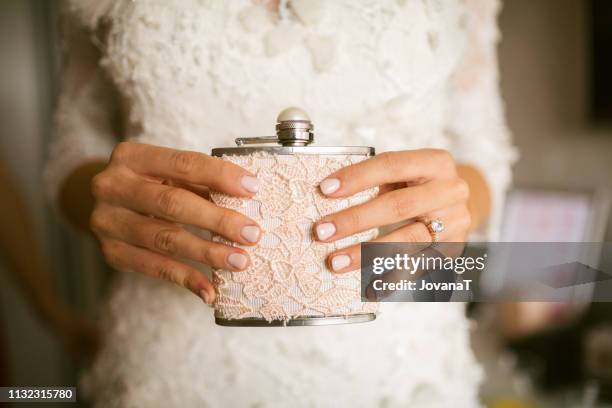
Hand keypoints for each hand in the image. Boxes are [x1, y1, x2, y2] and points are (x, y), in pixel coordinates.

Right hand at [90, 142, 262, 303]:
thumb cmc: (152, 184)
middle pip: (173, 203)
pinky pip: (154, 268)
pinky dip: (186, 279)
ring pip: (166, 239)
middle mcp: (113, 186)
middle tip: (251, 234)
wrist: (108, 204)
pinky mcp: (112, 252)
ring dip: (207, 253)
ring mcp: (108, 222)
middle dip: (217, 220)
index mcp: (132, 156)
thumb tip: (249, 195)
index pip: (183, 163)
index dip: (220, 175)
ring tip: (239, 261)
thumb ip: (202, 182)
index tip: (253, 189)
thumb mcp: (171, 173)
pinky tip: (210, 290)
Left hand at [313, 149, 471, 272]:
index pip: (392, 165)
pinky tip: (369, 286)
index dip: (358, 177)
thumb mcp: (404, 173)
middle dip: (356, 220)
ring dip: (367, 253)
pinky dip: (391, 278)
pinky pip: (417, 267)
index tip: (326, 189)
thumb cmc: (418, 186)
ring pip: (407, 240)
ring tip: (336, 262)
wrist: (458, 205)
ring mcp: (454, 222)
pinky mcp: (452, 250)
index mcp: (435, 162)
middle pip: (398, 206)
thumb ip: (376, 180)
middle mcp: (450, 191)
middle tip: (323, 231)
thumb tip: (328, 195)